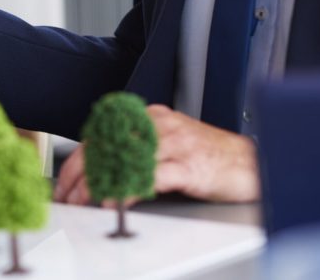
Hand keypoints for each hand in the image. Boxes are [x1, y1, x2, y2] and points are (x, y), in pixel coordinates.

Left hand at [54, 105, 258, 204]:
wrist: (253, 163)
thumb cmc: (212, 157)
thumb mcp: (170, 145)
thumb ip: (140, 150)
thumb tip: (103, 171)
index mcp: (152, 118)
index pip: (104, 135)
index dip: (79, 159)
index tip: (66, 182)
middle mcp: (160, 125)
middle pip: (108, 144)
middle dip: (81, 173)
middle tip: (68, 195)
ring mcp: (175, 143)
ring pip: (124, 159)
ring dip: (99, 183)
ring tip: (83, 200)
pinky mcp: (189, 165)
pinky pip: (150, 176)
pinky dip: (128, 189)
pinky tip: (115, 201)